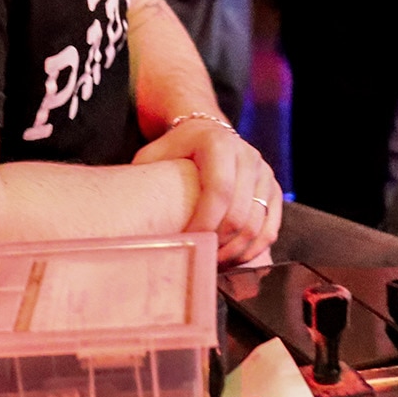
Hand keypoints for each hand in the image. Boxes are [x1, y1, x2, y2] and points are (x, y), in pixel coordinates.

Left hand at [133, 116, 279, 264]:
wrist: (207, 132)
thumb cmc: (176, 149)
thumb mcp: (155, 153)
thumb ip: (144, 176)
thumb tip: (124, 210)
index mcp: (218, 143)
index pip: (219, 190)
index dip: (205, 223)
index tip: (188, 243)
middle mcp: (247, 155)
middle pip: (240, 214)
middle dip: (219, 244)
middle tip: (199, 261)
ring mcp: (264, 173)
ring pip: (258, 226)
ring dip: (235, 252)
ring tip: (212, 264)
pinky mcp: (273, 190)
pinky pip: (270, 229)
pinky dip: (253, 250)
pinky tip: (232, 259)